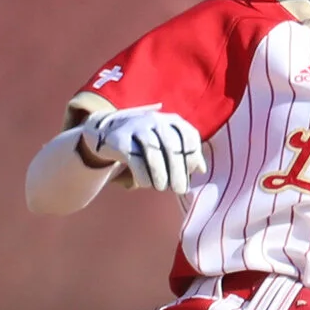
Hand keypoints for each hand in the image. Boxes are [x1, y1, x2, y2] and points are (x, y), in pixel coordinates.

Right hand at [80, 105, 205, 194]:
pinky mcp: (120, 139)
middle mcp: (155, 120)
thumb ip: (185, 154)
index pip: (189, 136)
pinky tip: (144, 184)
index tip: (192, 173)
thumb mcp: (166, 143)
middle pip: (172, 146)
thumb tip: (201, 169)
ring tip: (161, 188)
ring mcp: (136, 128)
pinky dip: (142, 175)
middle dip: (178, 171)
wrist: (108, 133)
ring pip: (153, 153)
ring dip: (160, 175)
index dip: (193, 156)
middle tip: (180, 190)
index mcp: (171, 120)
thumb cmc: (145, 143)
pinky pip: (134, 160)